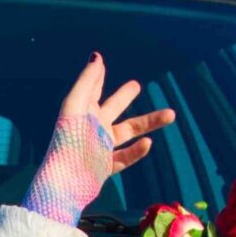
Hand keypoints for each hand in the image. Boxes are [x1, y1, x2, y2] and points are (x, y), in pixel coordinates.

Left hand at [20, 53, 175, 225]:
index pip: (91, 90)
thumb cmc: (67, 140)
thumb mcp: (76, 106)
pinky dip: (137, 151)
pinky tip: (148, 143)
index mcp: (83, 112)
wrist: (65, 180)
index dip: (97, 78)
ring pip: (128, 132)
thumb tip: (98, 56)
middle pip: (113, 108)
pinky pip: (125, 156)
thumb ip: (88, 81)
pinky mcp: (105, 166)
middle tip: (136, 86)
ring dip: (149, 123)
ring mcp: (99, 147)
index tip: (102, 64)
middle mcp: (92, 128)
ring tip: (171, 114)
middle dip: (124, 97)